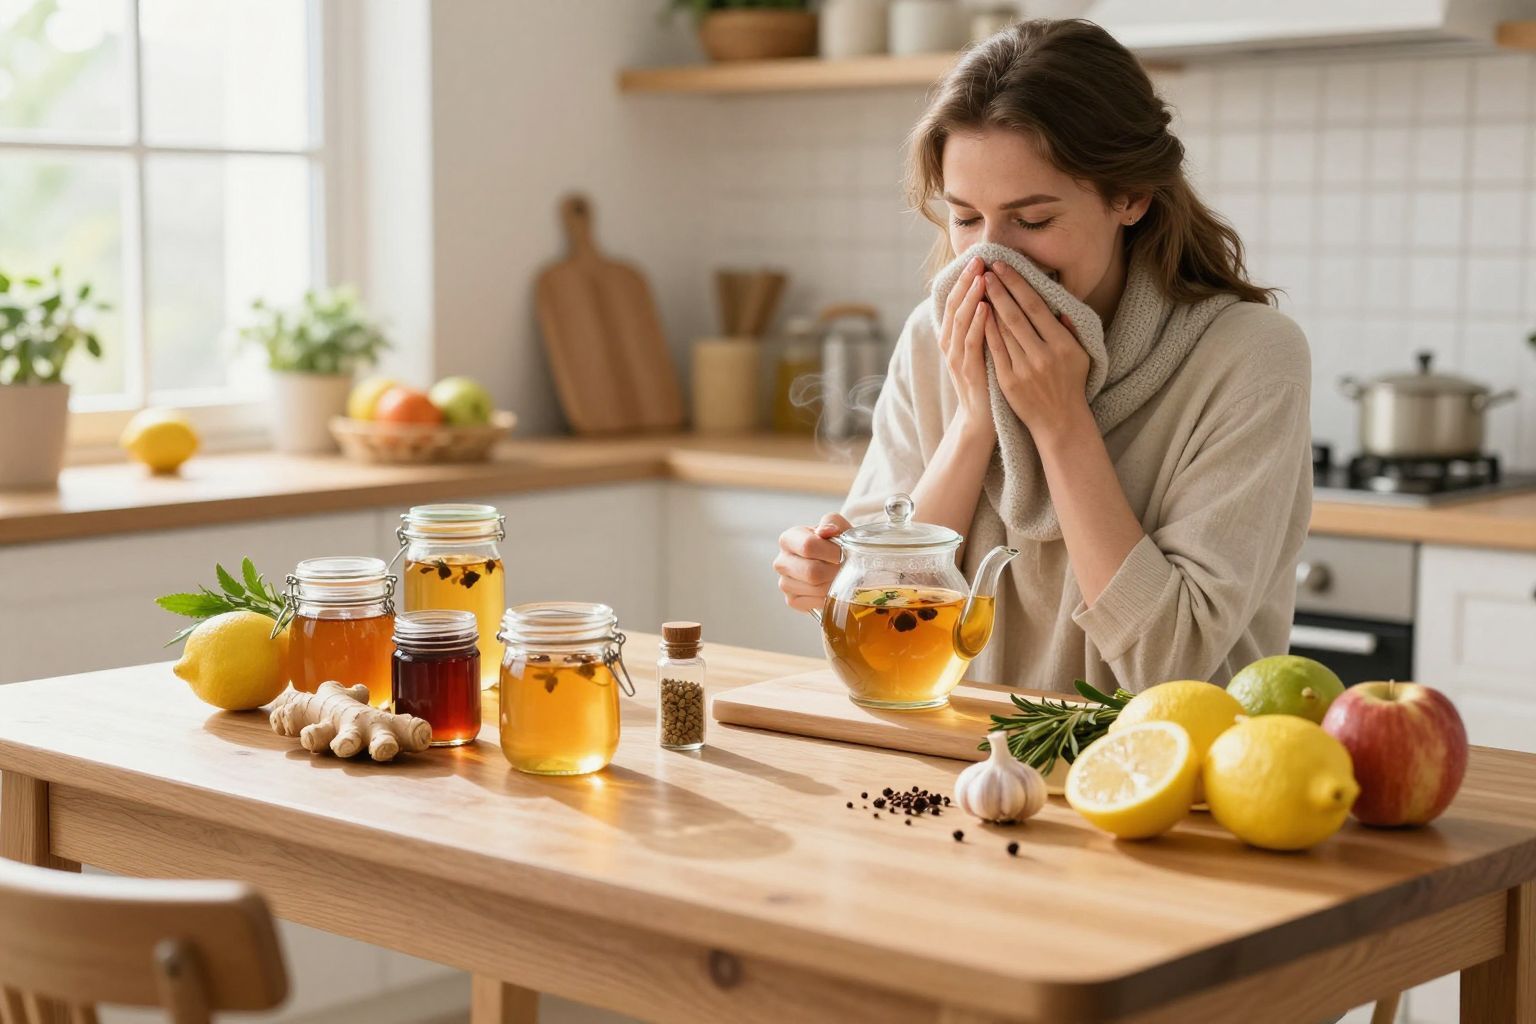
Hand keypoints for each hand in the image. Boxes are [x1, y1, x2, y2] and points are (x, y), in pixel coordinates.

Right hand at [774, 513, 849, 612]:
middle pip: (812, 572)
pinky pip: (814, 603)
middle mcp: (781, 562)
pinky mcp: (792, 600)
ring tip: (842, 577)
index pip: (808, 546)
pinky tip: (833, 589)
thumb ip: (832, 522)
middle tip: (847, 568)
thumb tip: (827, 530)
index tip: (843, 553)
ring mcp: (784, 583)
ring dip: (835, 585)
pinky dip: (829, 598)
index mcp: (788, 539)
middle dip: (835, 571)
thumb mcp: (836, 526)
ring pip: (815, 589)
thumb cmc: (834, 542)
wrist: (833, 562)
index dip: (831, 552)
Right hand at [936, 256, 995, 443]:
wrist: (979, 421)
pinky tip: (986, 308)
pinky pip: (970, 343)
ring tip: (982, 278)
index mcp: (954, 338)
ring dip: (971, 298)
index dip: (965, 281)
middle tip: (979, 261)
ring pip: (960, 321)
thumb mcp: (983, 351)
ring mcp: (957, 358)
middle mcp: (950, 345)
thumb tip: (993, 301)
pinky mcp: (967, 371)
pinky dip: (977, 324)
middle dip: (966, 282)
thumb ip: (984, 328)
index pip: (956, 302)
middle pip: (954, 306)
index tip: (979, 261)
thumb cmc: (986, 384)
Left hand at [982, 261, 1092, 445]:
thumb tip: (1057, 306)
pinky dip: (985, 331)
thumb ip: (1071, 329)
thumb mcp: (1081, 355)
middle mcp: (1043, 355)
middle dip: (999, 291)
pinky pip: (994, 350)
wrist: (1059, 421)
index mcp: (1063, 345)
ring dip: (989, 307)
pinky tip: (978, 314)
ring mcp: (1024, 369)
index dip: (1018, 285)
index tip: (1004, 268)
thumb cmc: (1071, 383)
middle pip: (1016, 316)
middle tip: (986, 270)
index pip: (1036, 308)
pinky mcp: (1008, 381)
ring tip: (978, 287)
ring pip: (1002, 331)